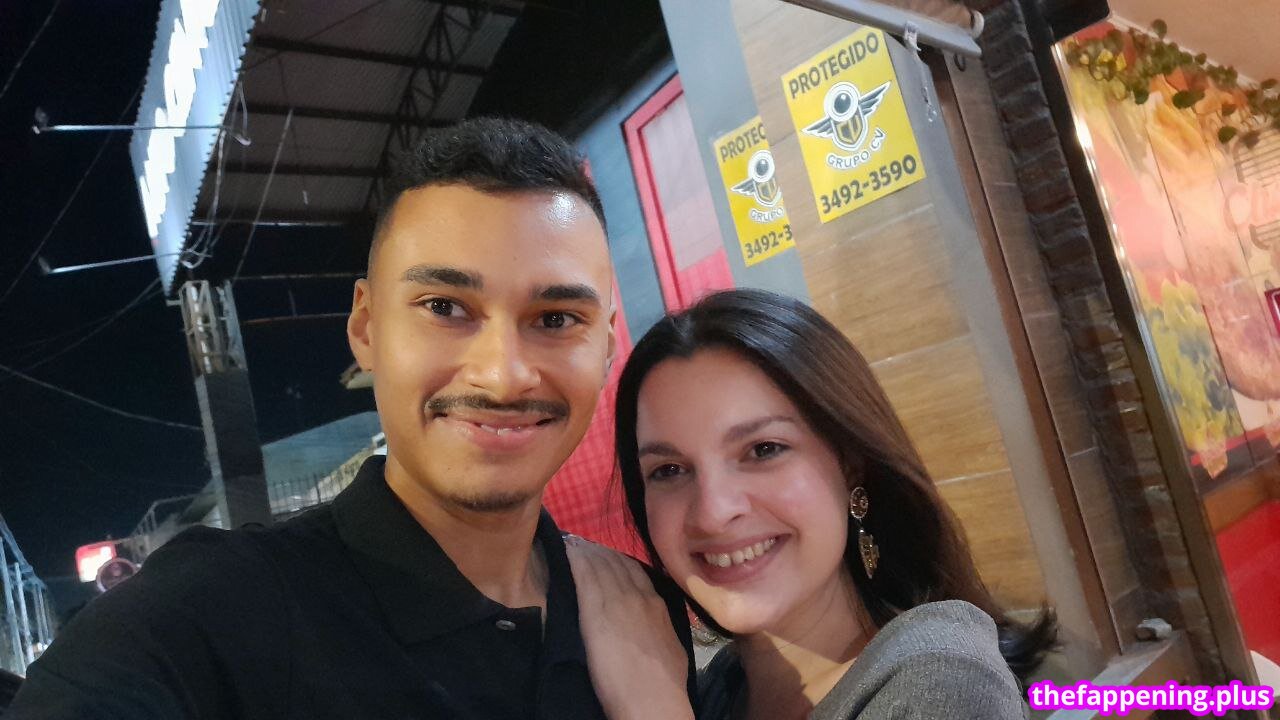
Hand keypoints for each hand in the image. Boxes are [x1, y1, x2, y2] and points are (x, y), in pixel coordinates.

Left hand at [565, 536, 694, 719]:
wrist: (653, 698)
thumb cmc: (663, 682)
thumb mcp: (671, 646)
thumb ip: (659, 628)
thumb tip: (654, 625)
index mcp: (657, 605)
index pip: (636, 572)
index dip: (619, 562)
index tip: (607, 556)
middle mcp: (639, 596)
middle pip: (617, 564)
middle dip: (601, 553)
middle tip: (585, 545)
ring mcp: (618, 601)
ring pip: (601, 565)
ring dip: (587, 552)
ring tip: (574, 545)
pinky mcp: (595, 611)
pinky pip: (585, 576)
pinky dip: (576, 561)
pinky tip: (567, 553)